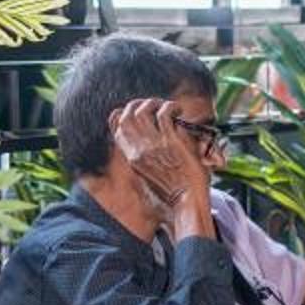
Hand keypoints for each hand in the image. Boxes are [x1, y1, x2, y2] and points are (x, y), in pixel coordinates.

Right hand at [110, 100, 213, 235]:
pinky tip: (178, 110)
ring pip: (144, 110)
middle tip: (153, 105)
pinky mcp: (171, 140)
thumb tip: (148, 141)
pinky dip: (171, 107)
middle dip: (138, 104)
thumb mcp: (148, 176)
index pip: (117, 127)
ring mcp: (154, 144)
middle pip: (127, 115)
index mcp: (132, 158)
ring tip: (167, 107)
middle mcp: (139, 150)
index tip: (136, 110)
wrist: (187, 201)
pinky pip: (165, 113)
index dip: (123, 113)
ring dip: (155, 103)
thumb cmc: (173, 192)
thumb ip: (144, 158)